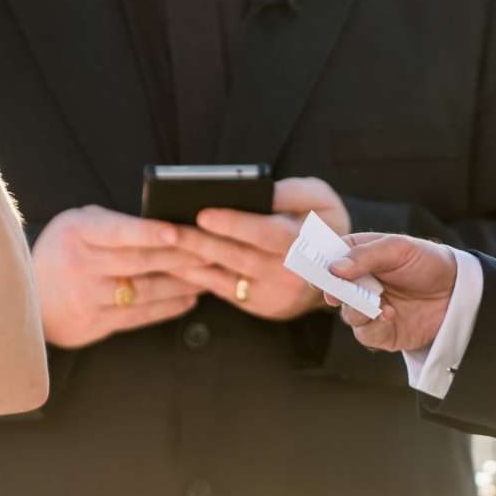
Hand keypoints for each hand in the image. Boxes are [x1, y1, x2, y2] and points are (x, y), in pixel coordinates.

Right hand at [32, 205, 199, 348]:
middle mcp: (79, 266)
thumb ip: (113, 225)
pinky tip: (189, 299)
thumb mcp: (77, 226)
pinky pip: (139, 316)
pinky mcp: (93, 324)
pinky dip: (167, 307)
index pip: (117, 232)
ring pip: (144, 292)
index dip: (148, 232)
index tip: (178, 232)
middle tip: (211, 252)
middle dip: (180, 258)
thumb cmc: (62, 250)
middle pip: (139, 262)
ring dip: (181, 285)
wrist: (24, 296)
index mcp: (76, 233)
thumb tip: (165, 227)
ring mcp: (86, 298)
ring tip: (208, 276)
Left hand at [173, 177, 352, 320]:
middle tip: (168, 228)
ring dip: (192, 260)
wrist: (331, 269)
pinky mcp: (259, 305)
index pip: (270, 234)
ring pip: (226, 276)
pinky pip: (222, 289)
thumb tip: (261, 190)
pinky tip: (174, 259)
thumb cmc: (319, 223)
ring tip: (164, 242)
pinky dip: (196, 275)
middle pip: (240, 257)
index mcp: (310, 243)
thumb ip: (292, 192)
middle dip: (201, 242)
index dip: (236, 224)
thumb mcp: (320, 199)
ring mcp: (274, 294)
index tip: (203, 214)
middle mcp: (293, 274)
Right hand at [332, 232, 456, 354]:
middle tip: (340, 292)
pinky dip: (374, 326)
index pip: (330, 258)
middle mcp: (360, 283)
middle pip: (333, 289)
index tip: (320, 271)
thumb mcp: (399, 248)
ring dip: (357, 309)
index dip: (321, 264)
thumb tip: (334, 268)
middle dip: (337, 291)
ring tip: (377, 303)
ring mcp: (369, 308)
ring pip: (347, 314)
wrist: (459, 292)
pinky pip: (366, 334)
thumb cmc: (428, 262)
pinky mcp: (382, 332)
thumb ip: (366, 256)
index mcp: (359, 256)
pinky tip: (389, 315)